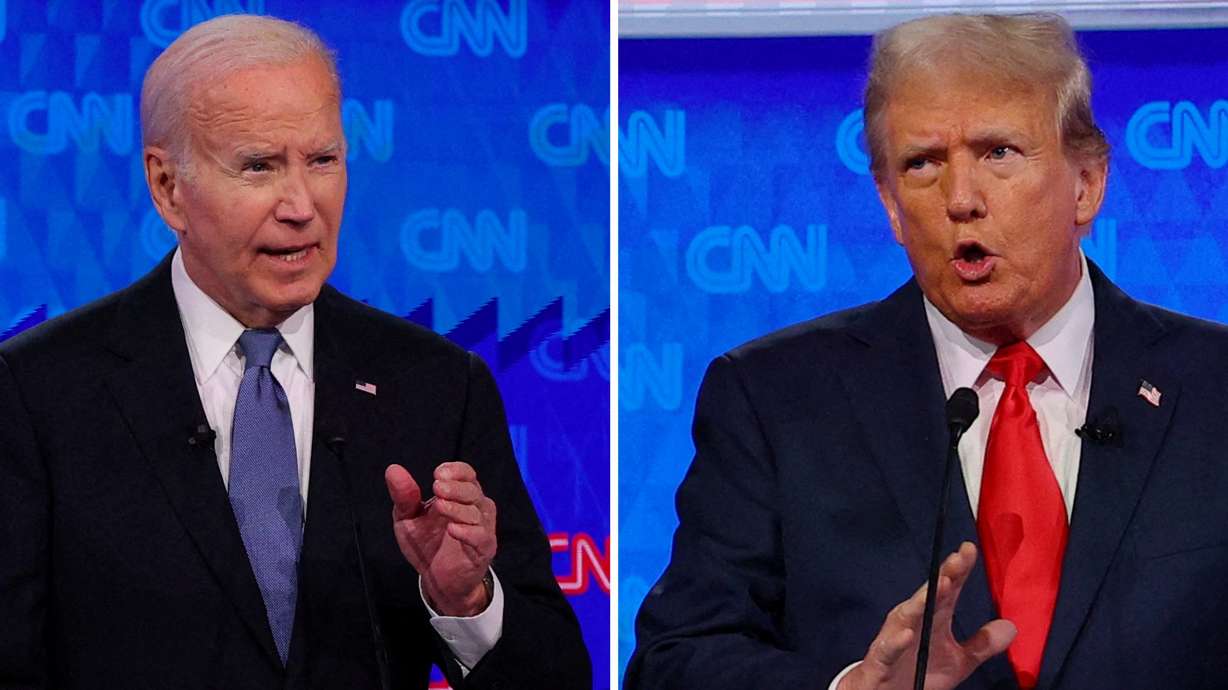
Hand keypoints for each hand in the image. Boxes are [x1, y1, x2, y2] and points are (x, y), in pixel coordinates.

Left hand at [385, 462, 497, 616]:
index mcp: (460, 495)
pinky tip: (452, 529)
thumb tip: (393, 469)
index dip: (456, 471)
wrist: (436, 580)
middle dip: (455, 487)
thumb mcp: (408, 518)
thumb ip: (404, 496)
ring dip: (458, 508)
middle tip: (437, 488)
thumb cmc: (426, 544)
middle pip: (473, 490)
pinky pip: (481, 536)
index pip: (467, 473)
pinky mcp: (483, 549)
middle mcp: (476, 508)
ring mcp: (482, 528)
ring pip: (477, 512)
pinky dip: (468, 531)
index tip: (437, 474)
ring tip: (440, 506)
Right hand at [838, 542, 1015, 689]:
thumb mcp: (958, 661)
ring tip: (942, 584)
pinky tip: (909, 633)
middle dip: (943, 577)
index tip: (969, 549)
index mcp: (931, 619)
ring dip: (922, 600)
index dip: (958, 571)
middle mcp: (912, 622)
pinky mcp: (880, 660)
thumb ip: (981, 644)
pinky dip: (897, 641)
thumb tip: (1012, 626)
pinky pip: (888, 648)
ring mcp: (894, 639)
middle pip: (928, 596)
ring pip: (907, 616)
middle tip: (958, 559)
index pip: (947, 590)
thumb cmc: (919, 672)